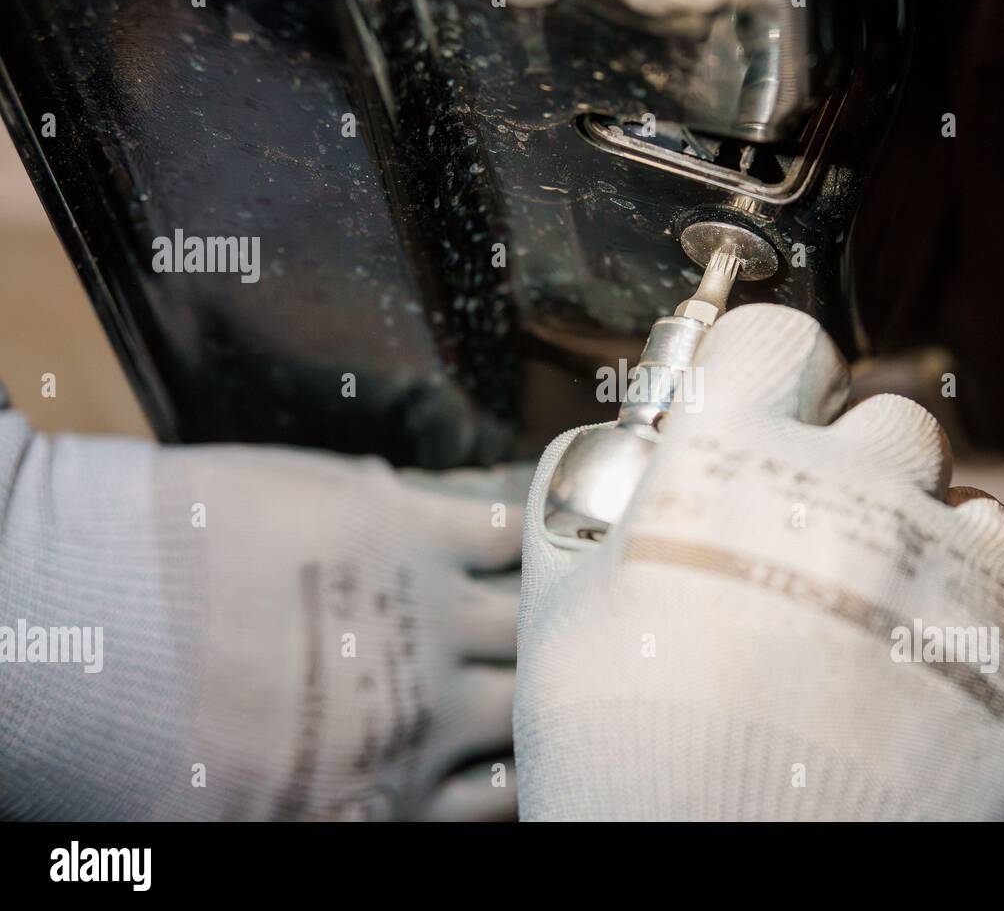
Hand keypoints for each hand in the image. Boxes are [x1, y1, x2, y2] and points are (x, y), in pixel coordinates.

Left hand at [0, 409, 529, 819]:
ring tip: (588, 591)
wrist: (93, 618)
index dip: (523, 769)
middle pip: (529, 712)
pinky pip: (505, 534)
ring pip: (532, 625)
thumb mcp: (240, 810)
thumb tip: (388, 783)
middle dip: (553, 695)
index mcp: (378, 801)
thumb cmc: (133, 729)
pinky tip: (551, 516)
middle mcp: (426, 723)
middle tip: (572, 672)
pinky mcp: (413, 535)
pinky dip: (535, 529)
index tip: (531, 748)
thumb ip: (333, 801)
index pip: (496, 797)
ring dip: (561, 611)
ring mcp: (428, 624)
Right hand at [514, 304, 1003, 819]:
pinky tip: (949, 672)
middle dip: (856, 470)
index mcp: (736, 464)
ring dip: (935, 550)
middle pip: (889, 419)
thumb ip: (583, 505)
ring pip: (974, 504)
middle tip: (816, 554)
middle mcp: (859, 490)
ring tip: (881, 639)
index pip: (778, 339)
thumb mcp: (562, 622)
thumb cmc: (635, 767)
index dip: (767, 374)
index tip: (766, 409)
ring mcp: (961, 567)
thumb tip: (615, 449)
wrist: (741, 880)